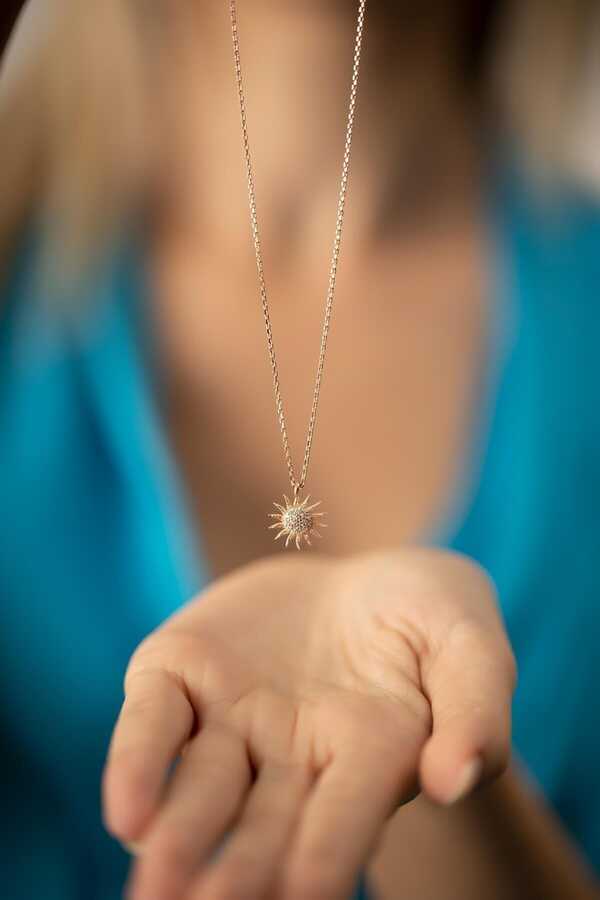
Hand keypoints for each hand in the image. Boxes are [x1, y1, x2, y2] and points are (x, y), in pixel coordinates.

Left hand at [102, 548, 515, 899]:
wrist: (364, 579)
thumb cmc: (431, 617)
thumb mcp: (470, 645)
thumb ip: (475, 709)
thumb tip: (455, 779)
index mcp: (371, 760)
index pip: (344, 818)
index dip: (324, 855)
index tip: (305, 895)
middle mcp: (294, 756)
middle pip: (260, 827)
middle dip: (235, 874)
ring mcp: (233, 719)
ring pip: (200, 788)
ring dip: (177, 838)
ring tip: (158, 886)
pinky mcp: (183, 673)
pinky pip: (153, 722)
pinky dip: (136, 763)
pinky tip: (126, 813)